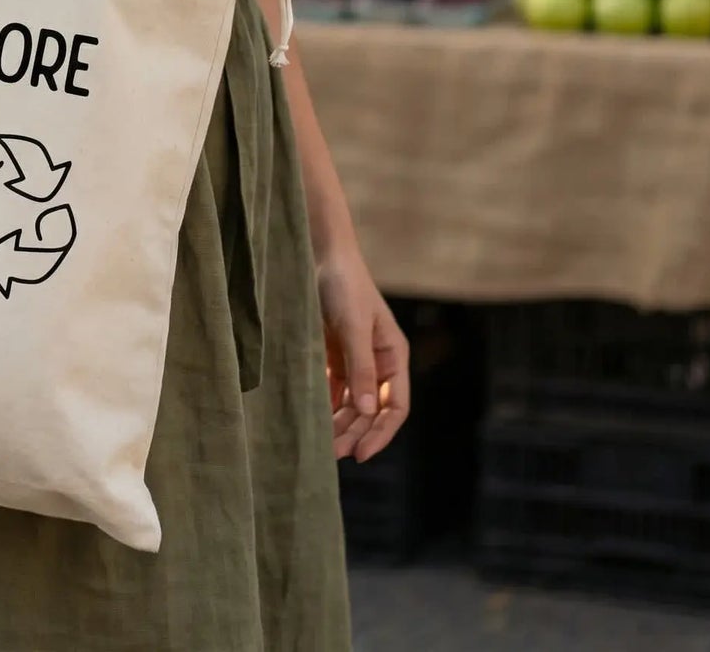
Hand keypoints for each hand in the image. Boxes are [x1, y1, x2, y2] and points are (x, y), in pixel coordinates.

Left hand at [317, 251, 408, 461]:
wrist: (320, 255)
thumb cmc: (343, 286)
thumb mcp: (353, 328)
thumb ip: (360, 369)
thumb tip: (369, 412)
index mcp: (393, 356)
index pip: (396, 407)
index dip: (381, 433)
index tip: (360, 454)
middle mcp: (378, 362)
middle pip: (372, 410)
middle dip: (356, 433)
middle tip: (332, 454)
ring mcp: (356, 359)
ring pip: (353, 403)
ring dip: (340, 424)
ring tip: (322, 444)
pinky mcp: (334, 353)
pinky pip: (334, 389)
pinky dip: (326, 406)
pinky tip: (314, 420)